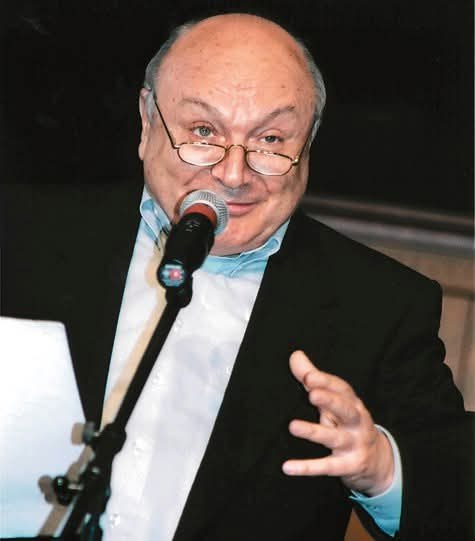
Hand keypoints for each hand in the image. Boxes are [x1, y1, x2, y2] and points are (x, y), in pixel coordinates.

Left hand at [282, 350, 393, 495]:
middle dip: (330, 401)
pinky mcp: (349, 466)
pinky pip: (327, 467)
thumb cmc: (346, 422)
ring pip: (334, 438)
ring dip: (314, 432)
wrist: (378, 461)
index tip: (308, 376)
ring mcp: (354, 444)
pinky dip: (308, 467)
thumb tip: (295, 355)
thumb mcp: (333, 400)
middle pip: (345, 409)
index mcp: (352, 403)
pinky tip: (288, 467)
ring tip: (293, 426)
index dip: (326, 382)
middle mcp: (356, 422)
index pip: (341, 389)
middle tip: (311, 393)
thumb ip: (313, 378)